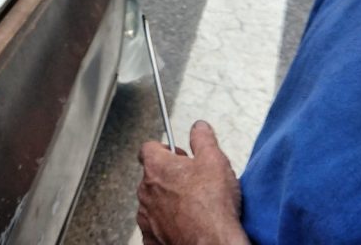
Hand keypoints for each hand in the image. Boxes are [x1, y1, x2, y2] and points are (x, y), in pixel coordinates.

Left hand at [137, 121, 248, 244]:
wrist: (211, 243)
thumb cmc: (211, 206)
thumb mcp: (215, 160)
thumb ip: (203, 138)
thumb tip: (199, 127)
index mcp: (157, 167)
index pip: (149, 147)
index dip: (165, 149)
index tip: (177, 154)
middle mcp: (146, 191)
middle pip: (153, 175)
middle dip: (171, 176)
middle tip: (193, 182)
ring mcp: (146, 217)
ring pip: (154, 202)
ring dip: (168, 201)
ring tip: (193, 206)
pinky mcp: (151, 238)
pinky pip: (156, 225)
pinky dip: (168, 224)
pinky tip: (187, 224)